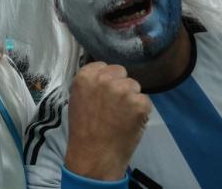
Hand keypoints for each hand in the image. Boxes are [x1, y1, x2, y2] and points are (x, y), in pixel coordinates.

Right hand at [64, 62, 150, 180]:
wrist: (94, 155)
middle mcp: (105, 79)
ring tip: (121, 116)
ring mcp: (124, 90)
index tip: (104, 93)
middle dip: (119, 85)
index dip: (106, 80)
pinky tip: (130, 122)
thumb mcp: (77, 99)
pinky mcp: (140, 103)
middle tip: (114, 105)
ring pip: (134, 86)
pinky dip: (140, 112)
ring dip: (131, 98)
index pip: (104, 66)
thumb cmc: (84, 130)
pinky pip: (145, 101)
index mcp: (86, 76)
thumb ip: (90, 84)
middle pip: (121, 72)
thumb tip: (105, 77)